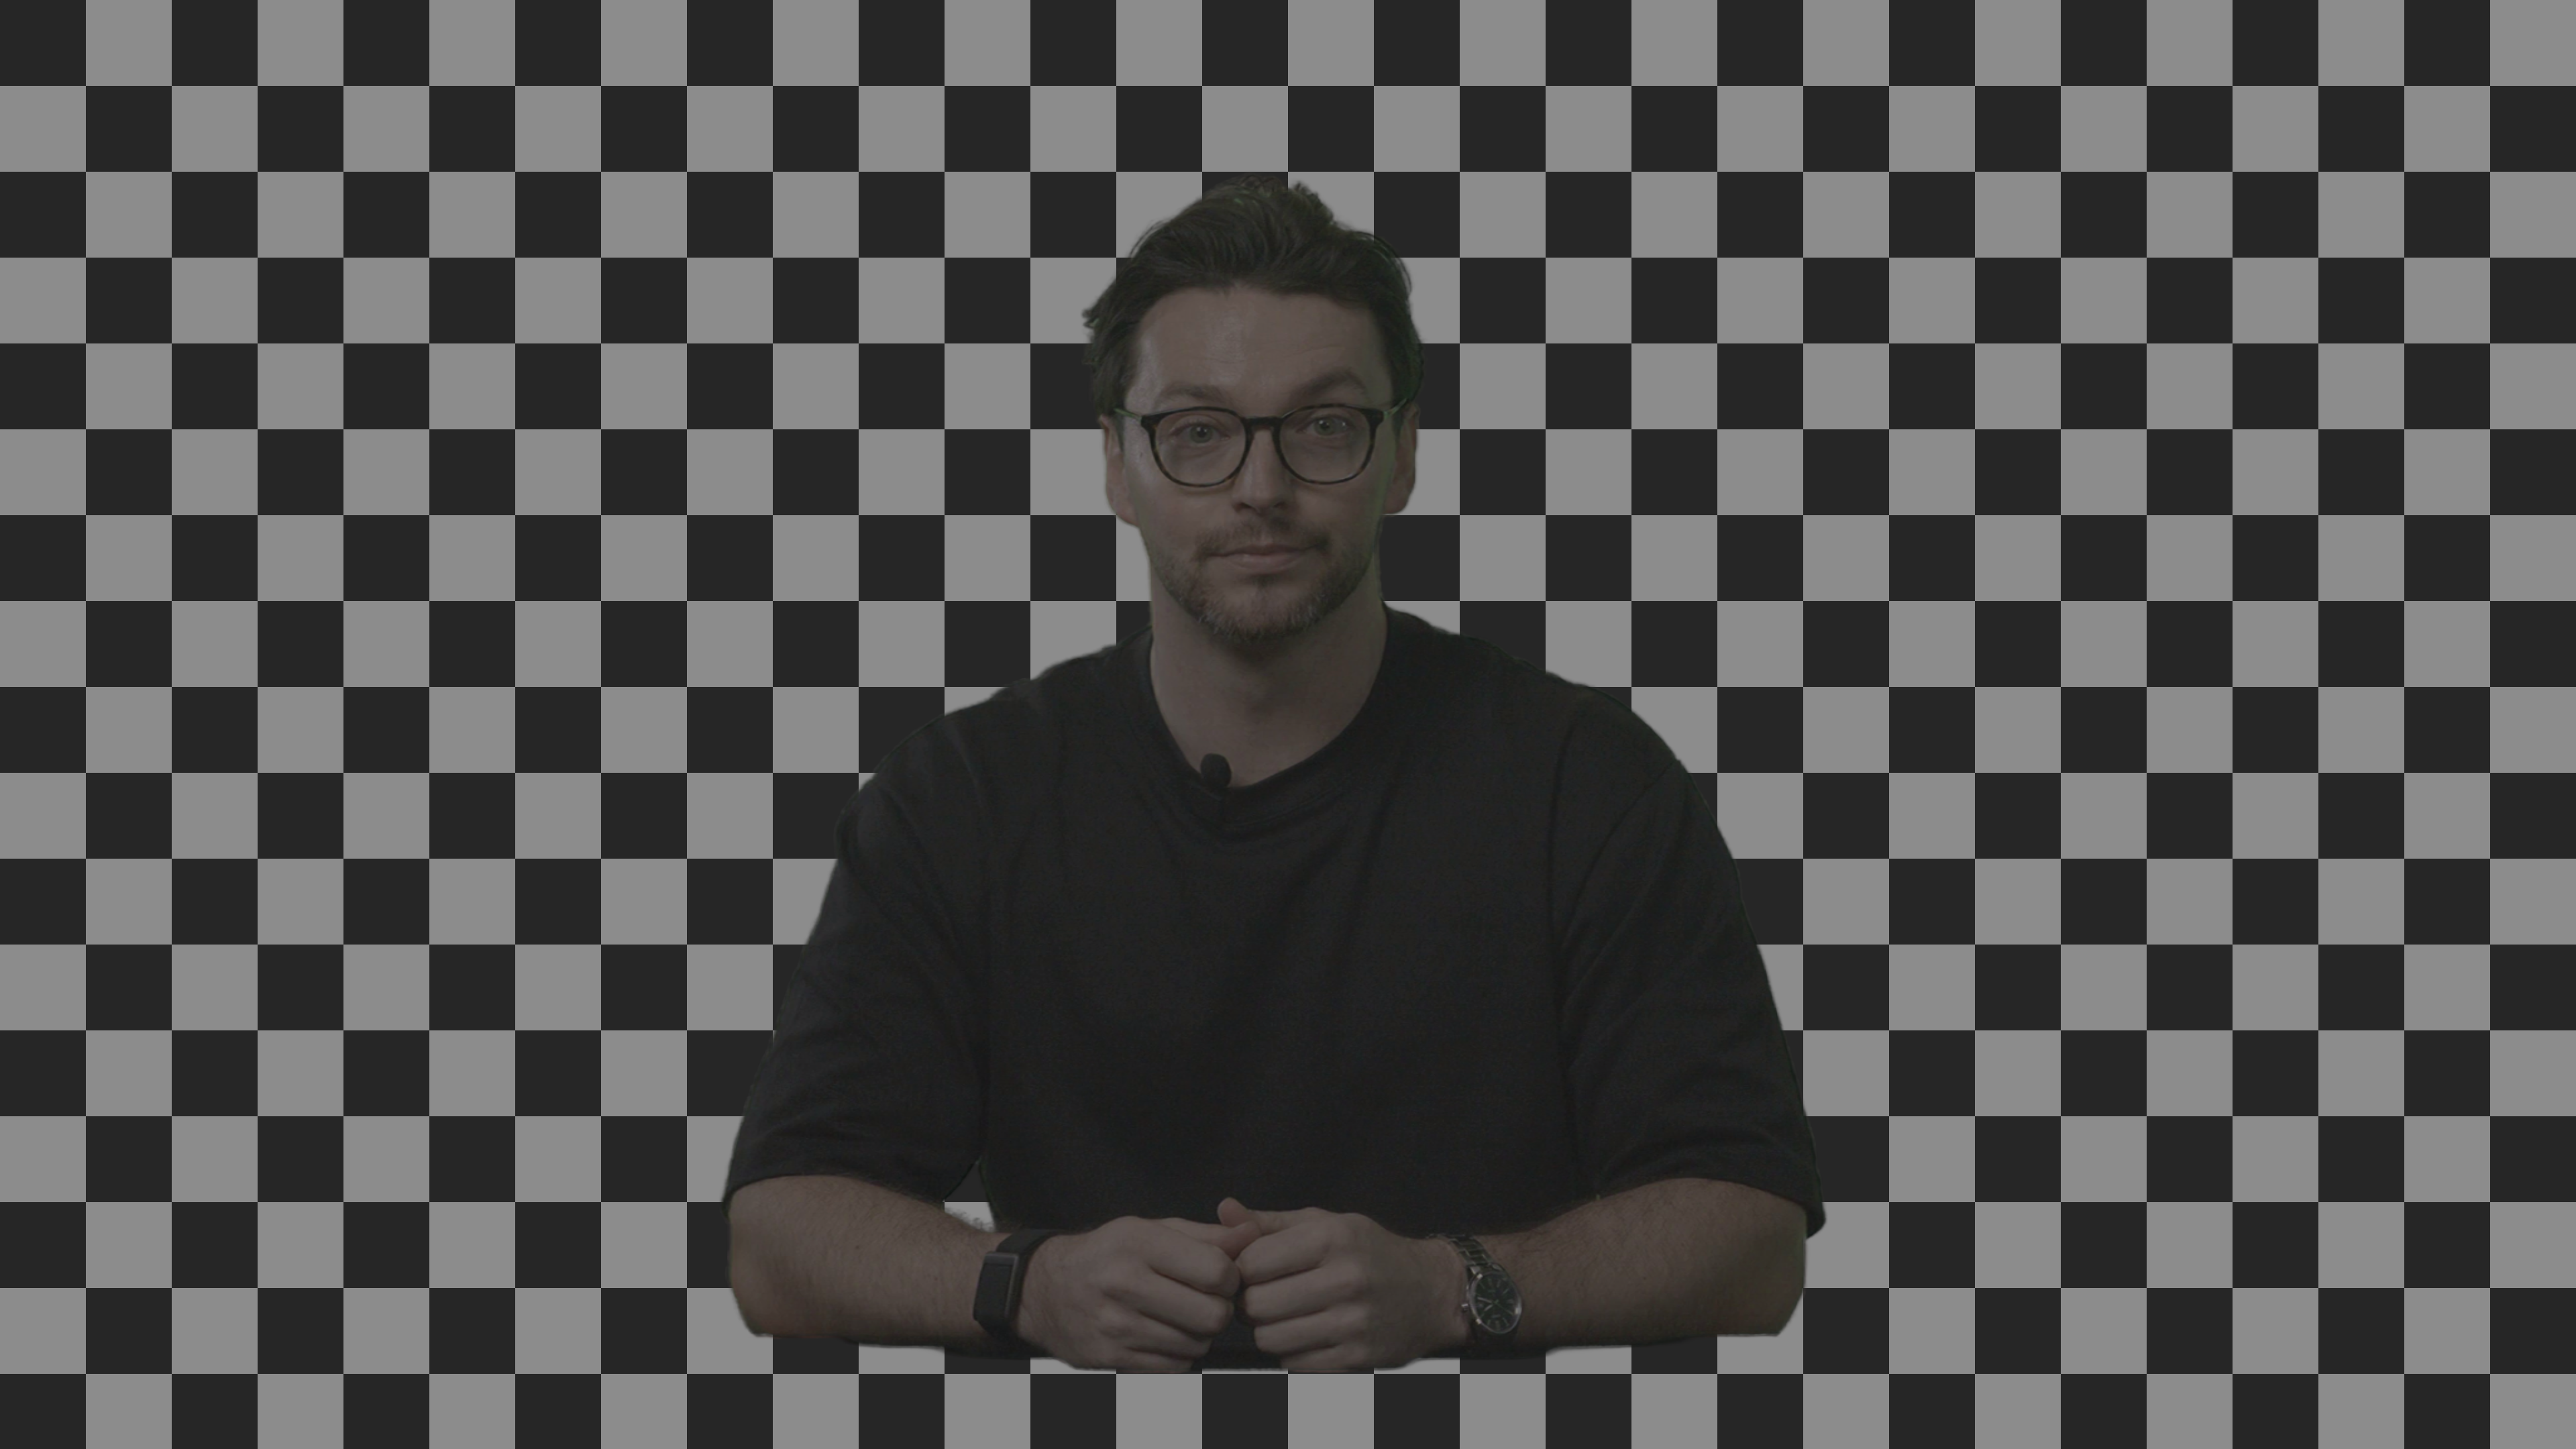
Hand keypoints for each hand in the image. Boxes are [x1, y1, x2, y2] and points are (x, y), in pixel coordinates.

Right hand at [1014, 1215, 1265, 1371]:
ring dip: (1199, 1334)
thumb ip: (1207, 1235)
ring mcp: (1115, 1325)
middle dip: (1219, 1309)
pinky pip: (1174, 1367)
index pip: (1216, 1270)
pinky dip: (1179, 1355)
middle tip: (1206, 1299)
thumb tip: (1253, 1235)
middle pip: (1212, 1315)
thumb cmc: (1108, 1254)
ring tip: (1181, 1315)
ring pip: (1196, 1345)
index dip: (1231, 1277)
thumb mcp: (1152, 1229)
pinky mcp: (1110, 1357)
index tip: (1220, 1275)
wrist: (1046, 1290)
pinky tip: (1164, 1334)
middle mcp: (1123, 1283)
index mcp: (1138, 1243)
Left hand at [1215, 1195, 1462, 1371]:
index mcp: (1332, 1238)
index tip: (1254, 1271)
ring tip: (1284, 1317)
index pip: (1252, 1262)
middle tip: (1264, 1297)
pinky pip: (1295, 1364)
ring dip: (1268, 1331)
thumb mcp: (1326, 1224)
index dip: (1242, 1269)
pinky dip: (1292, 1353)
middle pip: (1256, 1305)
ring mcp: (1353, 1323)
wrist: (1431, 1293)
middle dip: (1250, 1303)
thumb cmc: (1371, 1252)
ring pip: (1270, 1339)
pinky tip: (1307, 1335)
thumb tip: (1224, 1211)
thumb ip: (1271, 1223)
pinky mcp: (1357, 1358)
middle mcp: (1344, 1279)